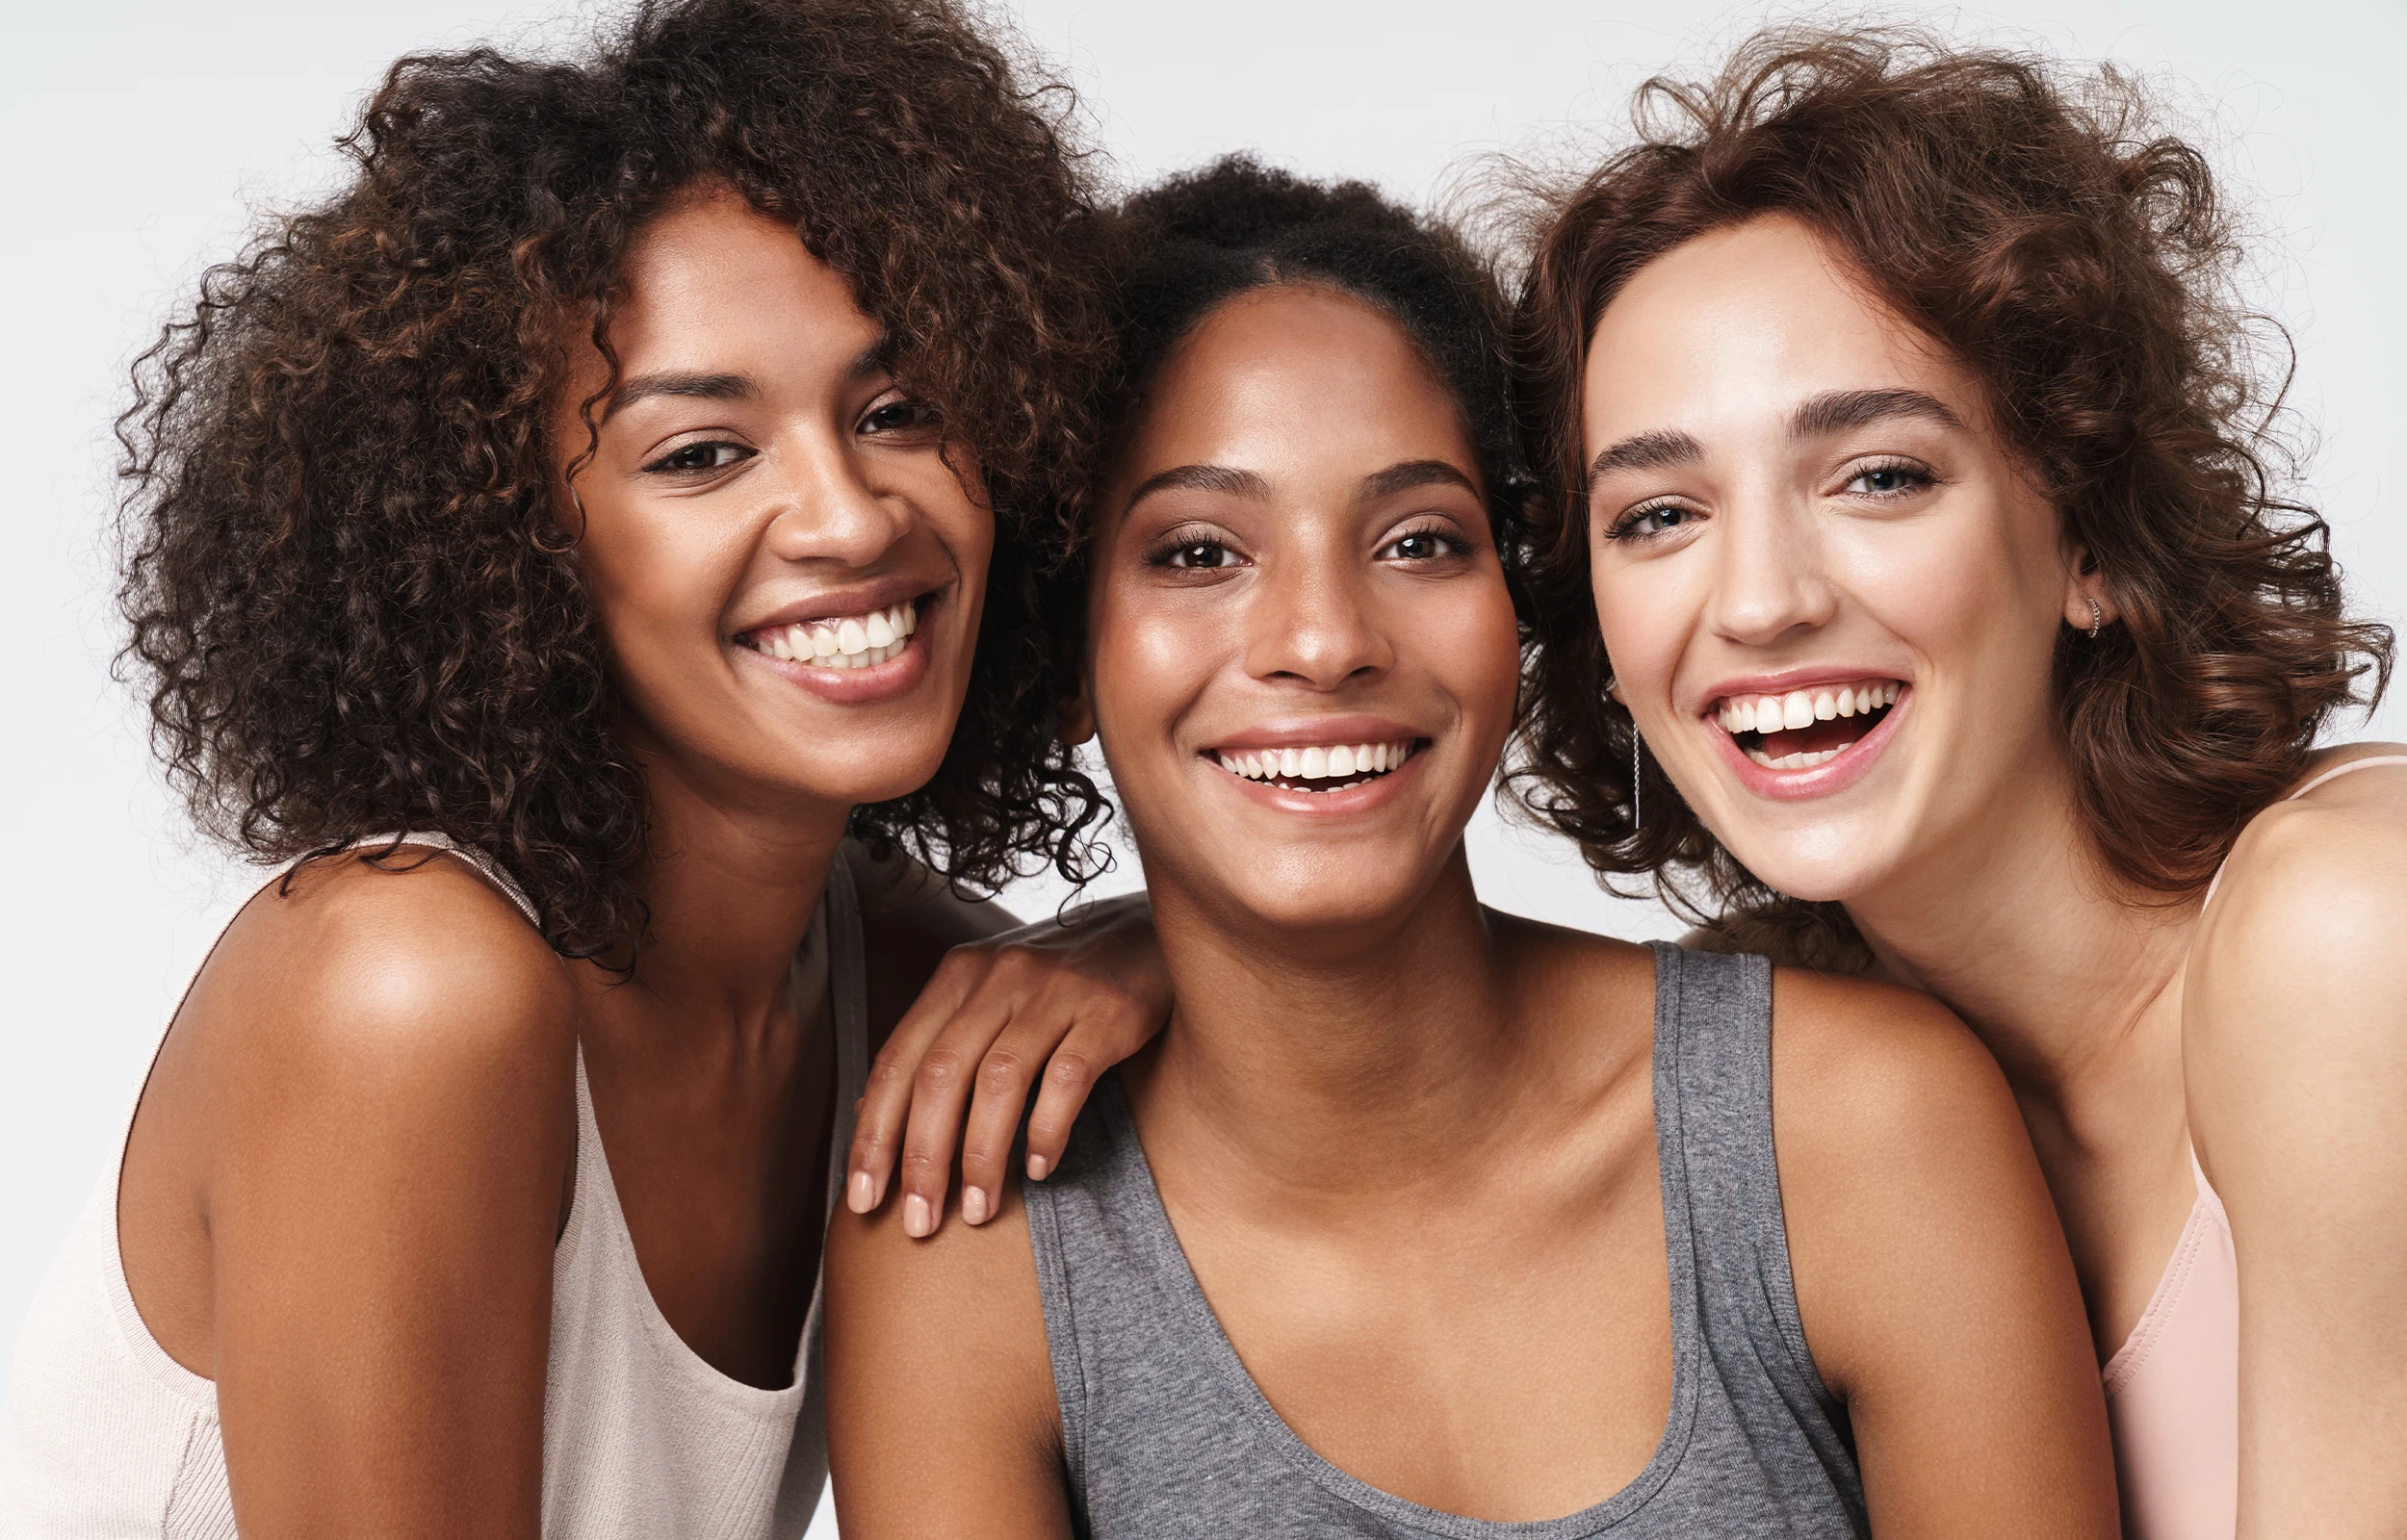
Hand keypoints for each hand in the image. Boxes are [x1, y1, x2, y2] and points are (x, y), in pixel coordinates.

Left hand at [845, 892, 1167, 1237]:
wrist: (1149, 935)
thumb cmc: (1059, 983)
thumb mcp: (990, 998)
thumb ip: (937, 1046)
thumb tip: (868, 1111)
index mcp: (959, 975)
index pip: (898, 1060)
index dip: (875, 1134)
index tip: (863, 1198)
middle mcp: (1000, 976)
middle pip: (941, 1073)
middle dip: (923, 1158)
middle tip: (920, 1223)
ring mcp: (1056, 989)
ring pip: (999, 1079)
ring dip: (982, 1155)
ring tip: (978, 1211)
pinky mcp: (1109, 1009)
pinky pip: (1068, 1077)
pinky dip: (1047, 1129)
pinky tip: (1040, 1169)